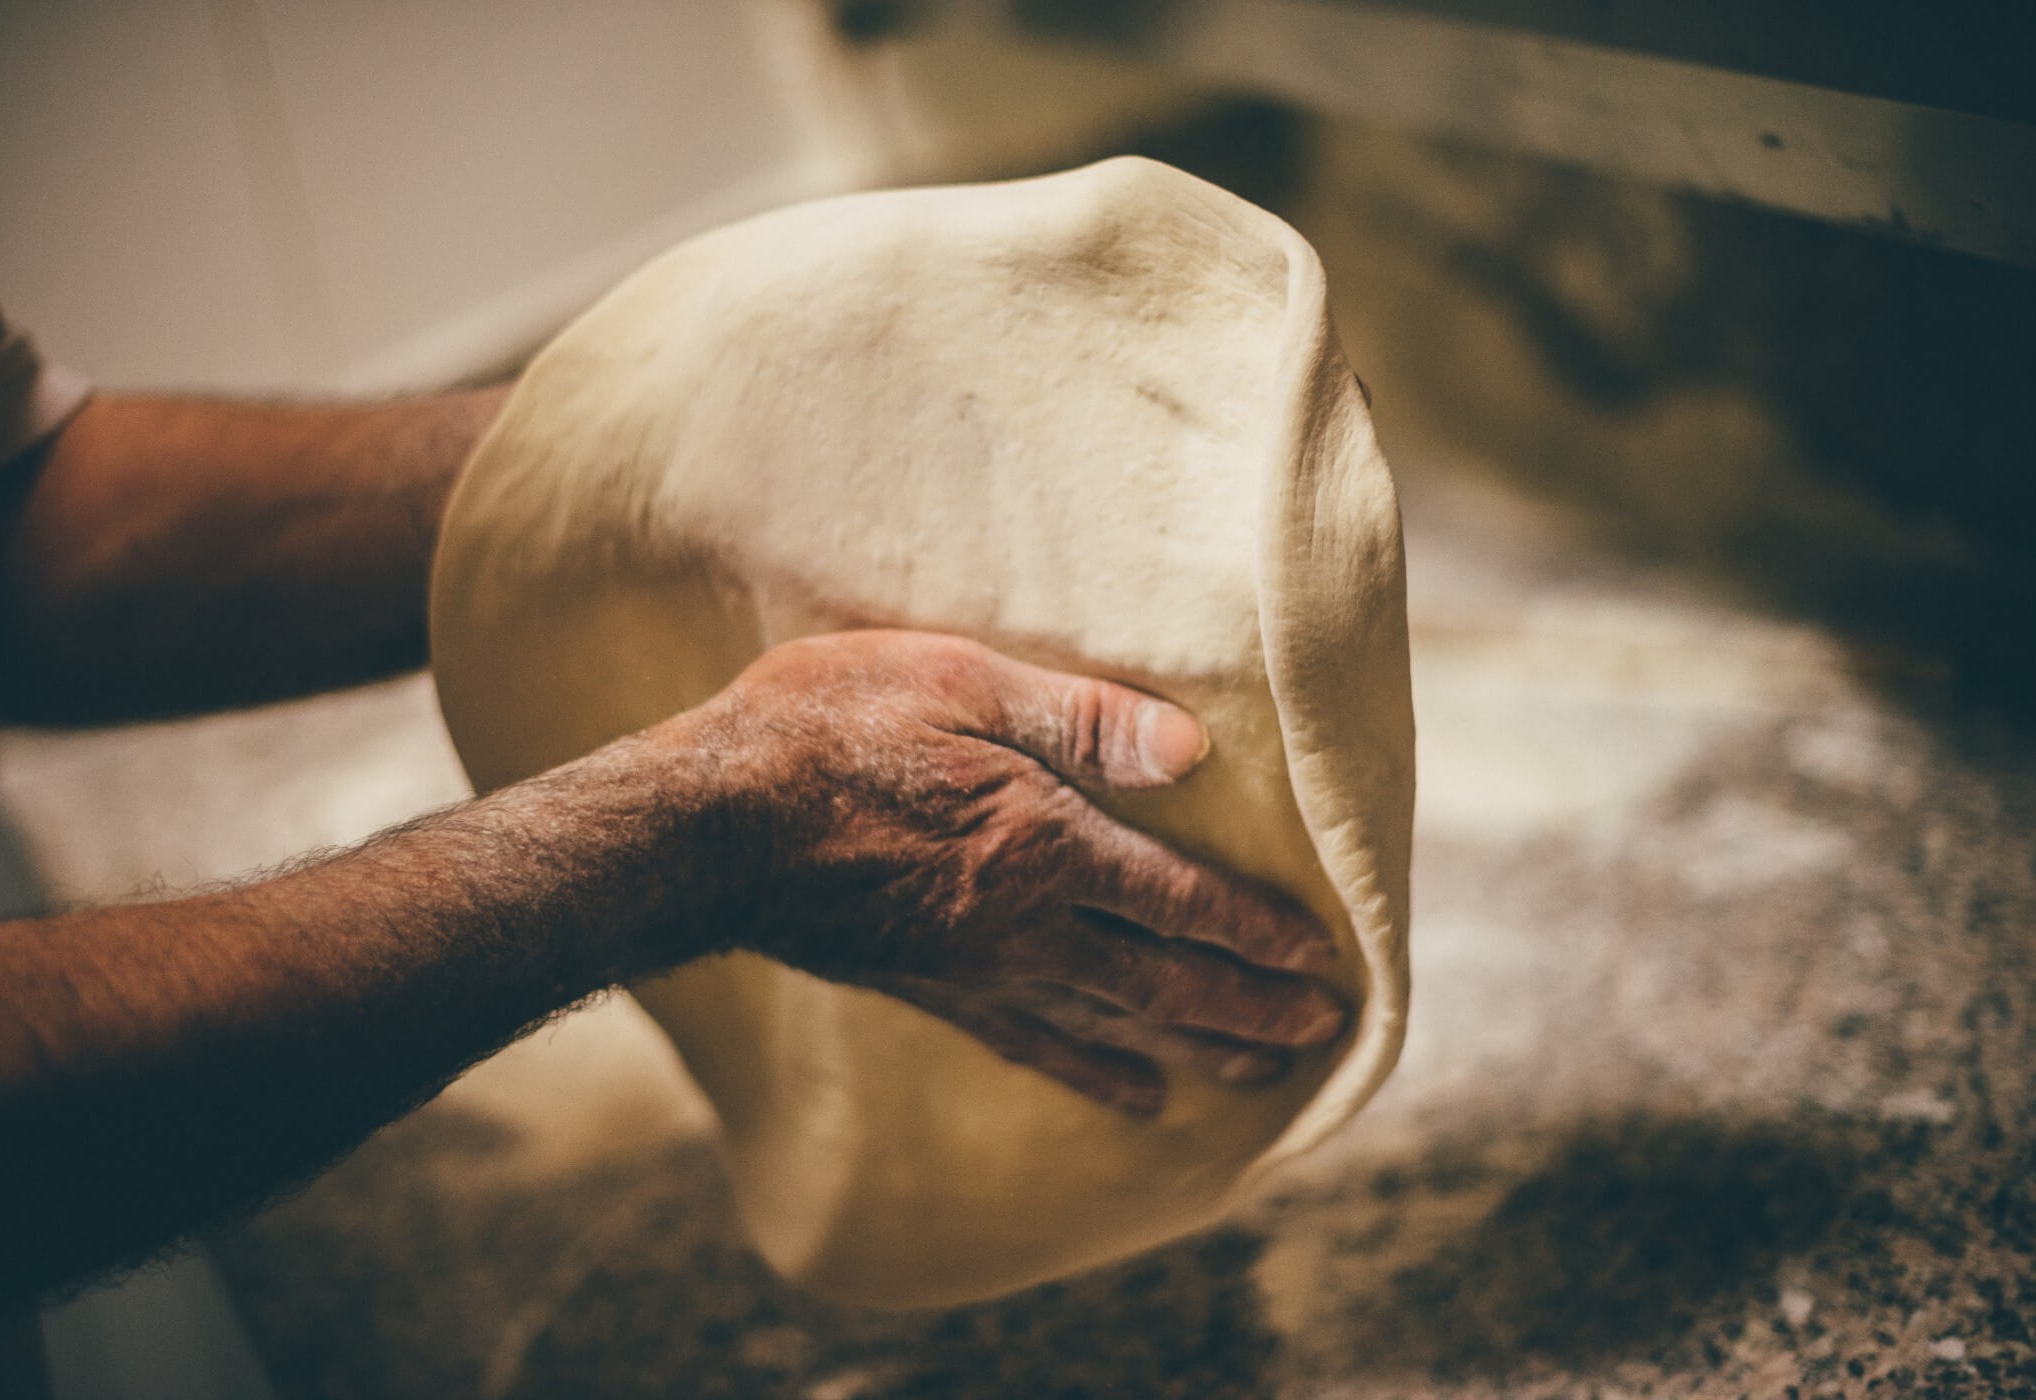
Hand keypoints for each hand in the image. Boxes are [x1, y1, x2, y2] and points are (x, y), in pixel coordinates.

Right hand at [686, 630, 1349, 1116]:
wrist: (708, 829)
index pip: (1181, 900)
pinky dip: (1093, 1073)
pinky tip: (1132, 1095)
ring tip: (1265, 1074)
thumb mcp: (954, 683)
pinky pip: (1032, 1045)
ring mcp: (978, 968)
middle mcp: (1026, 922)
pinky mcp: (931, 991)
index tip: (1321, 960)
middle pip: (1166, 979)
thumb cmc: (826, 730)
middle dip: (1251, 1006)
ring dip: (1196, 1048)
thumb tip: (1193, 750)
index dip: (1257, 931)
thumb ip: (1078, 719)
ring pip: (1114, 1023)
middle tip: (1326, 1032)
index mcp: (1044, 841)